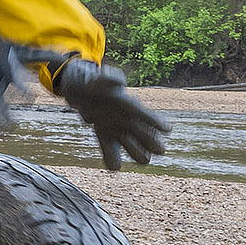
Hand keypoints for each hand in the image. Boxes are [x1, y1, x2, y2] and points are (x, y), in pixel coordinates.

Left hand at [52, 57, 170, 169]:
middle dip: (149, 139)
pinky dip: (111, 156)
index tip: (168, 129)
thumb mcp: (97, 76)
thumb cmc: (90, 80)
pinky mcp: (103, 132)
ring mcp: (113, 126)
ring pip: (127, 141)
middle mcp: (122, 116)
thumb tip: (120, 82)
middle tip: (161, 150)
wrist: (78, 89)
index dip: (153, 121)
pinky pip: (108, 146)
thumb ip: (109, 79)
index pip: (140, 112)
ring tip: (145, 160)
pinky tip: (114, 167)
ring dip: (135, 150)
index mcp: (124, 101)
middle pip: (139, 130)